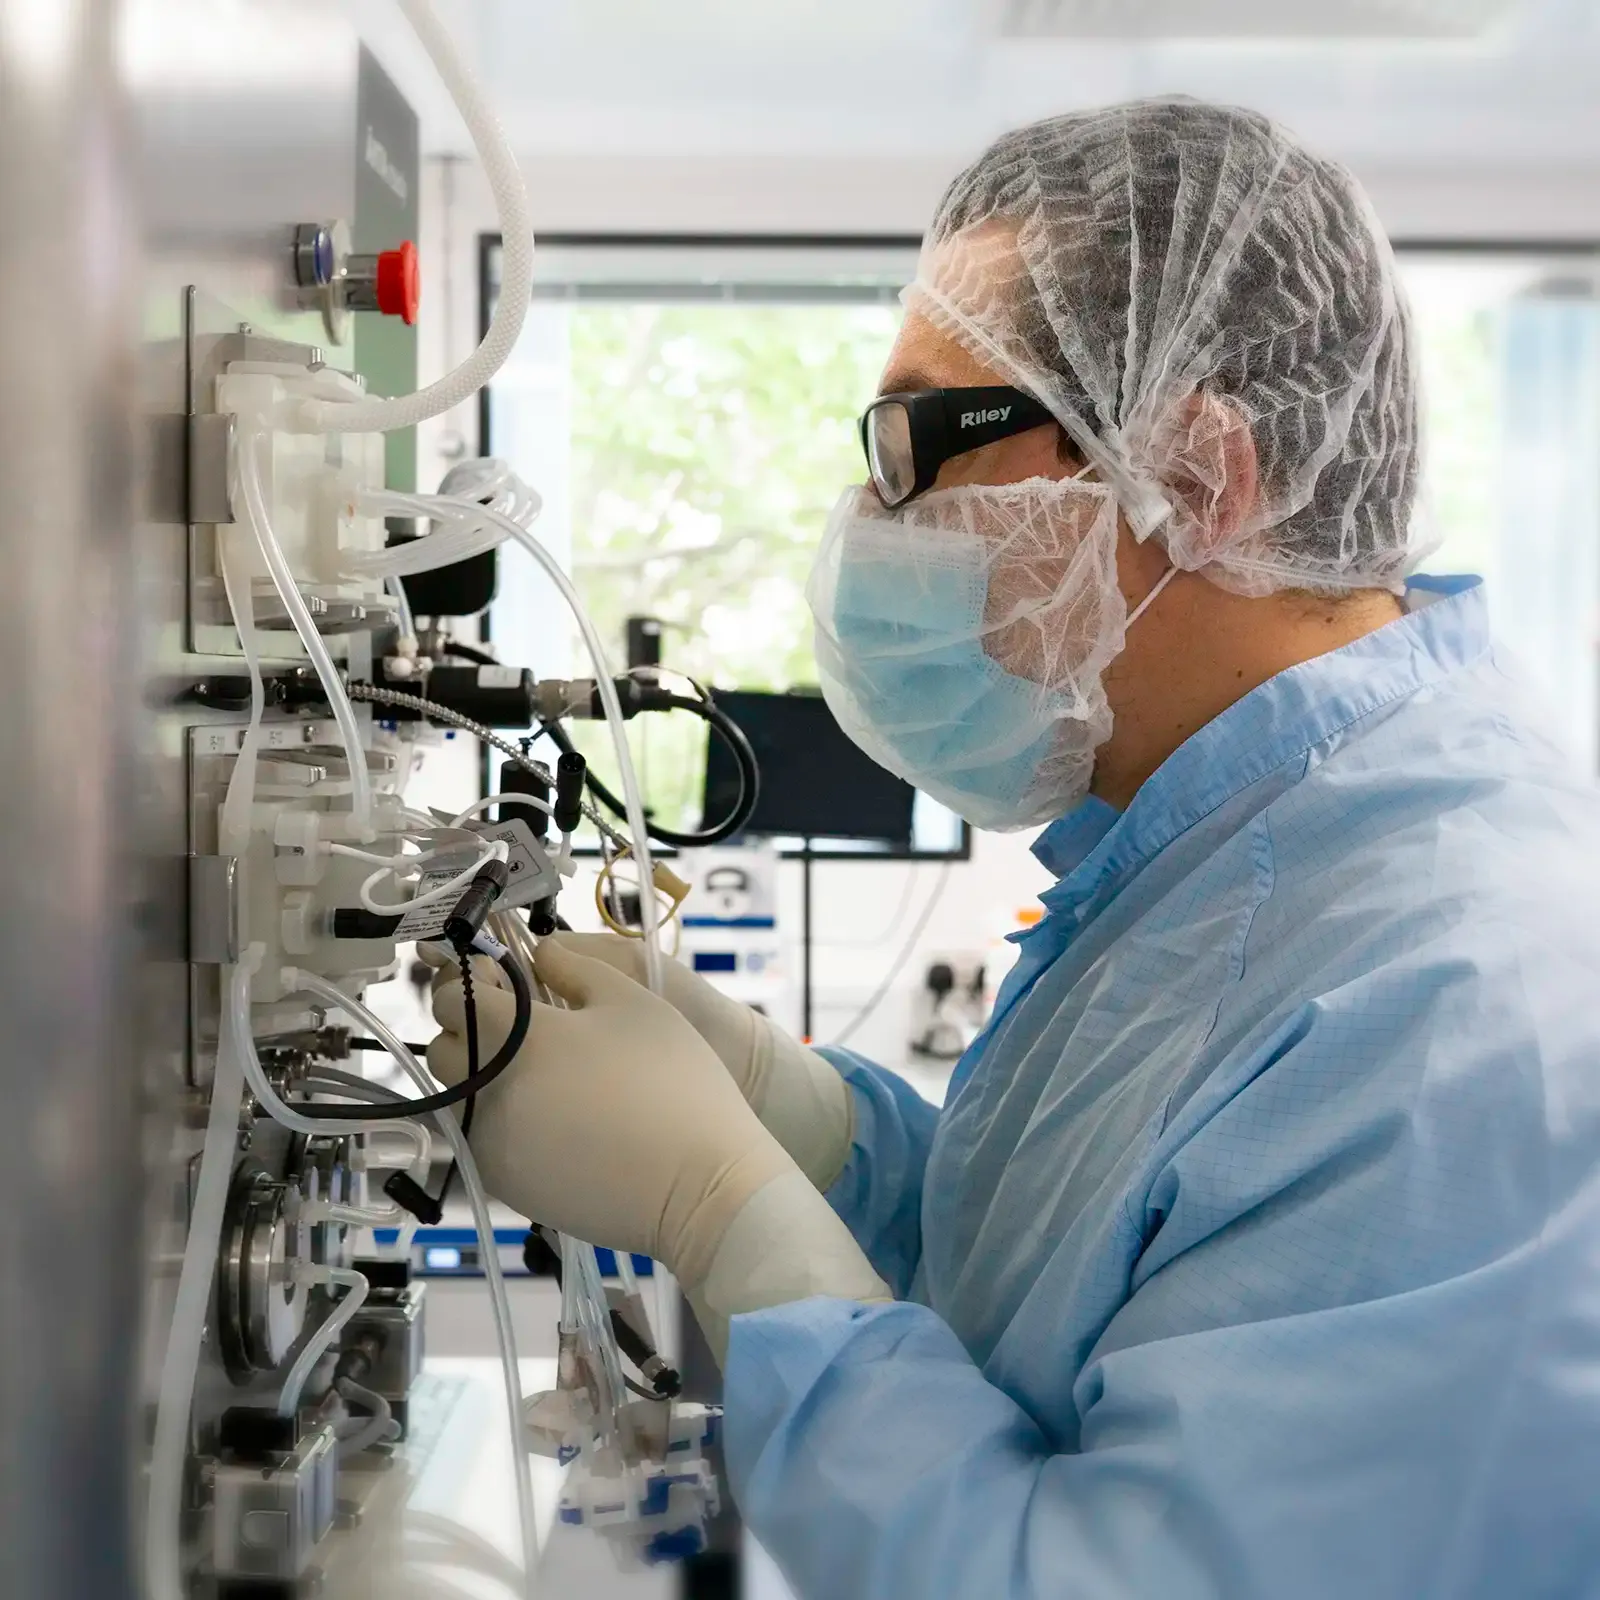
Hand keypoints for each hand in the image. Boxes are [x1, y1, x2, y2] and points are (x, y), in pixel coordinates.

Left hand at [431, 941, 887, 1356]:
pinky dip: (503, 1121)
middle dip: (469, 1029)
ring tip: (541, 1073)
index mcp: (517, 1036)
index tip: (503, 978)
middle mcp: (489, 1090)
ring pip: (459, 1098)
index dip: (473, 980)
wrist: (701, 1186)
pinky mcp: (507, 1185)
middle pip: (444, 1050)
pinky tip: (554, 1117)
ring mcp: (493, 1144)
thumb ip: (576, 968)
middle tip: (520, 1024)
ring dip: (482, 1077)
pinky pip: (483, 1139)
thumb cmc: (674, 1082)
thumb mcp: (636, 1002)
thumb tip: (538, 953)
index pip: (454, 996)